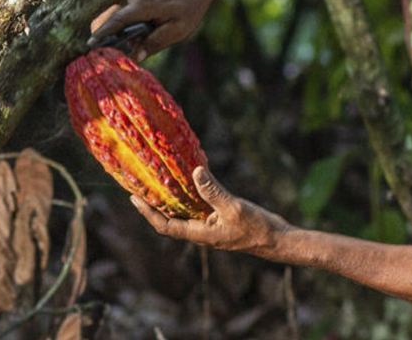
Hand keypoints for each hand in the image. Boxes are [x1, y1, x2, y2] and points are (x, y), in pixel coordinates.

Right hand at [90, 0, 216, 59]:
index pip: (115, 21)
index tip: (90, 44)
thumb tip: (135, 56)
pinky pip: (128, 9)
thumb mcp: (176, 30)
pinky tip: (138, 31)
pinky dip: (127, 21)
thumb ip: (154, 43)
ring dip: (121, 29)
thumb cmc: (190, 7)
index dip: (102, 34)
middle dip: (110, 35)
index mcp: (142, 5)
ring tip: (126, 43)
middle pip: (115, 18)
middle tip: (106, 51)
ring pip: (121, 14)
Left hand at [132, 166, 292, 257]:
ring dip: (172, 198)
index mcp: (200, 233)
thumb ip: (213, 191)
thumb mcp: (233, 207)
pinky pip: (200, 206)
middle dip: (155, 203)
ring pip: (185, 212)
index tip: (133, 197)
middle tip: (141, 185)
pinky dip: (192, 194)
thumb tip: (195, 171)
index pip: (165, 225)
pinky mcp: (220, 219)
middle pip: (170, 219)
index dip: (147, 212)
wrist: (278, 240)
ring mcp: (211, 226)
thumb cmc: (256, 228)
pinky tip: (194, 178)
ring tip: (160, 179)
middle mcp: (201, 231)